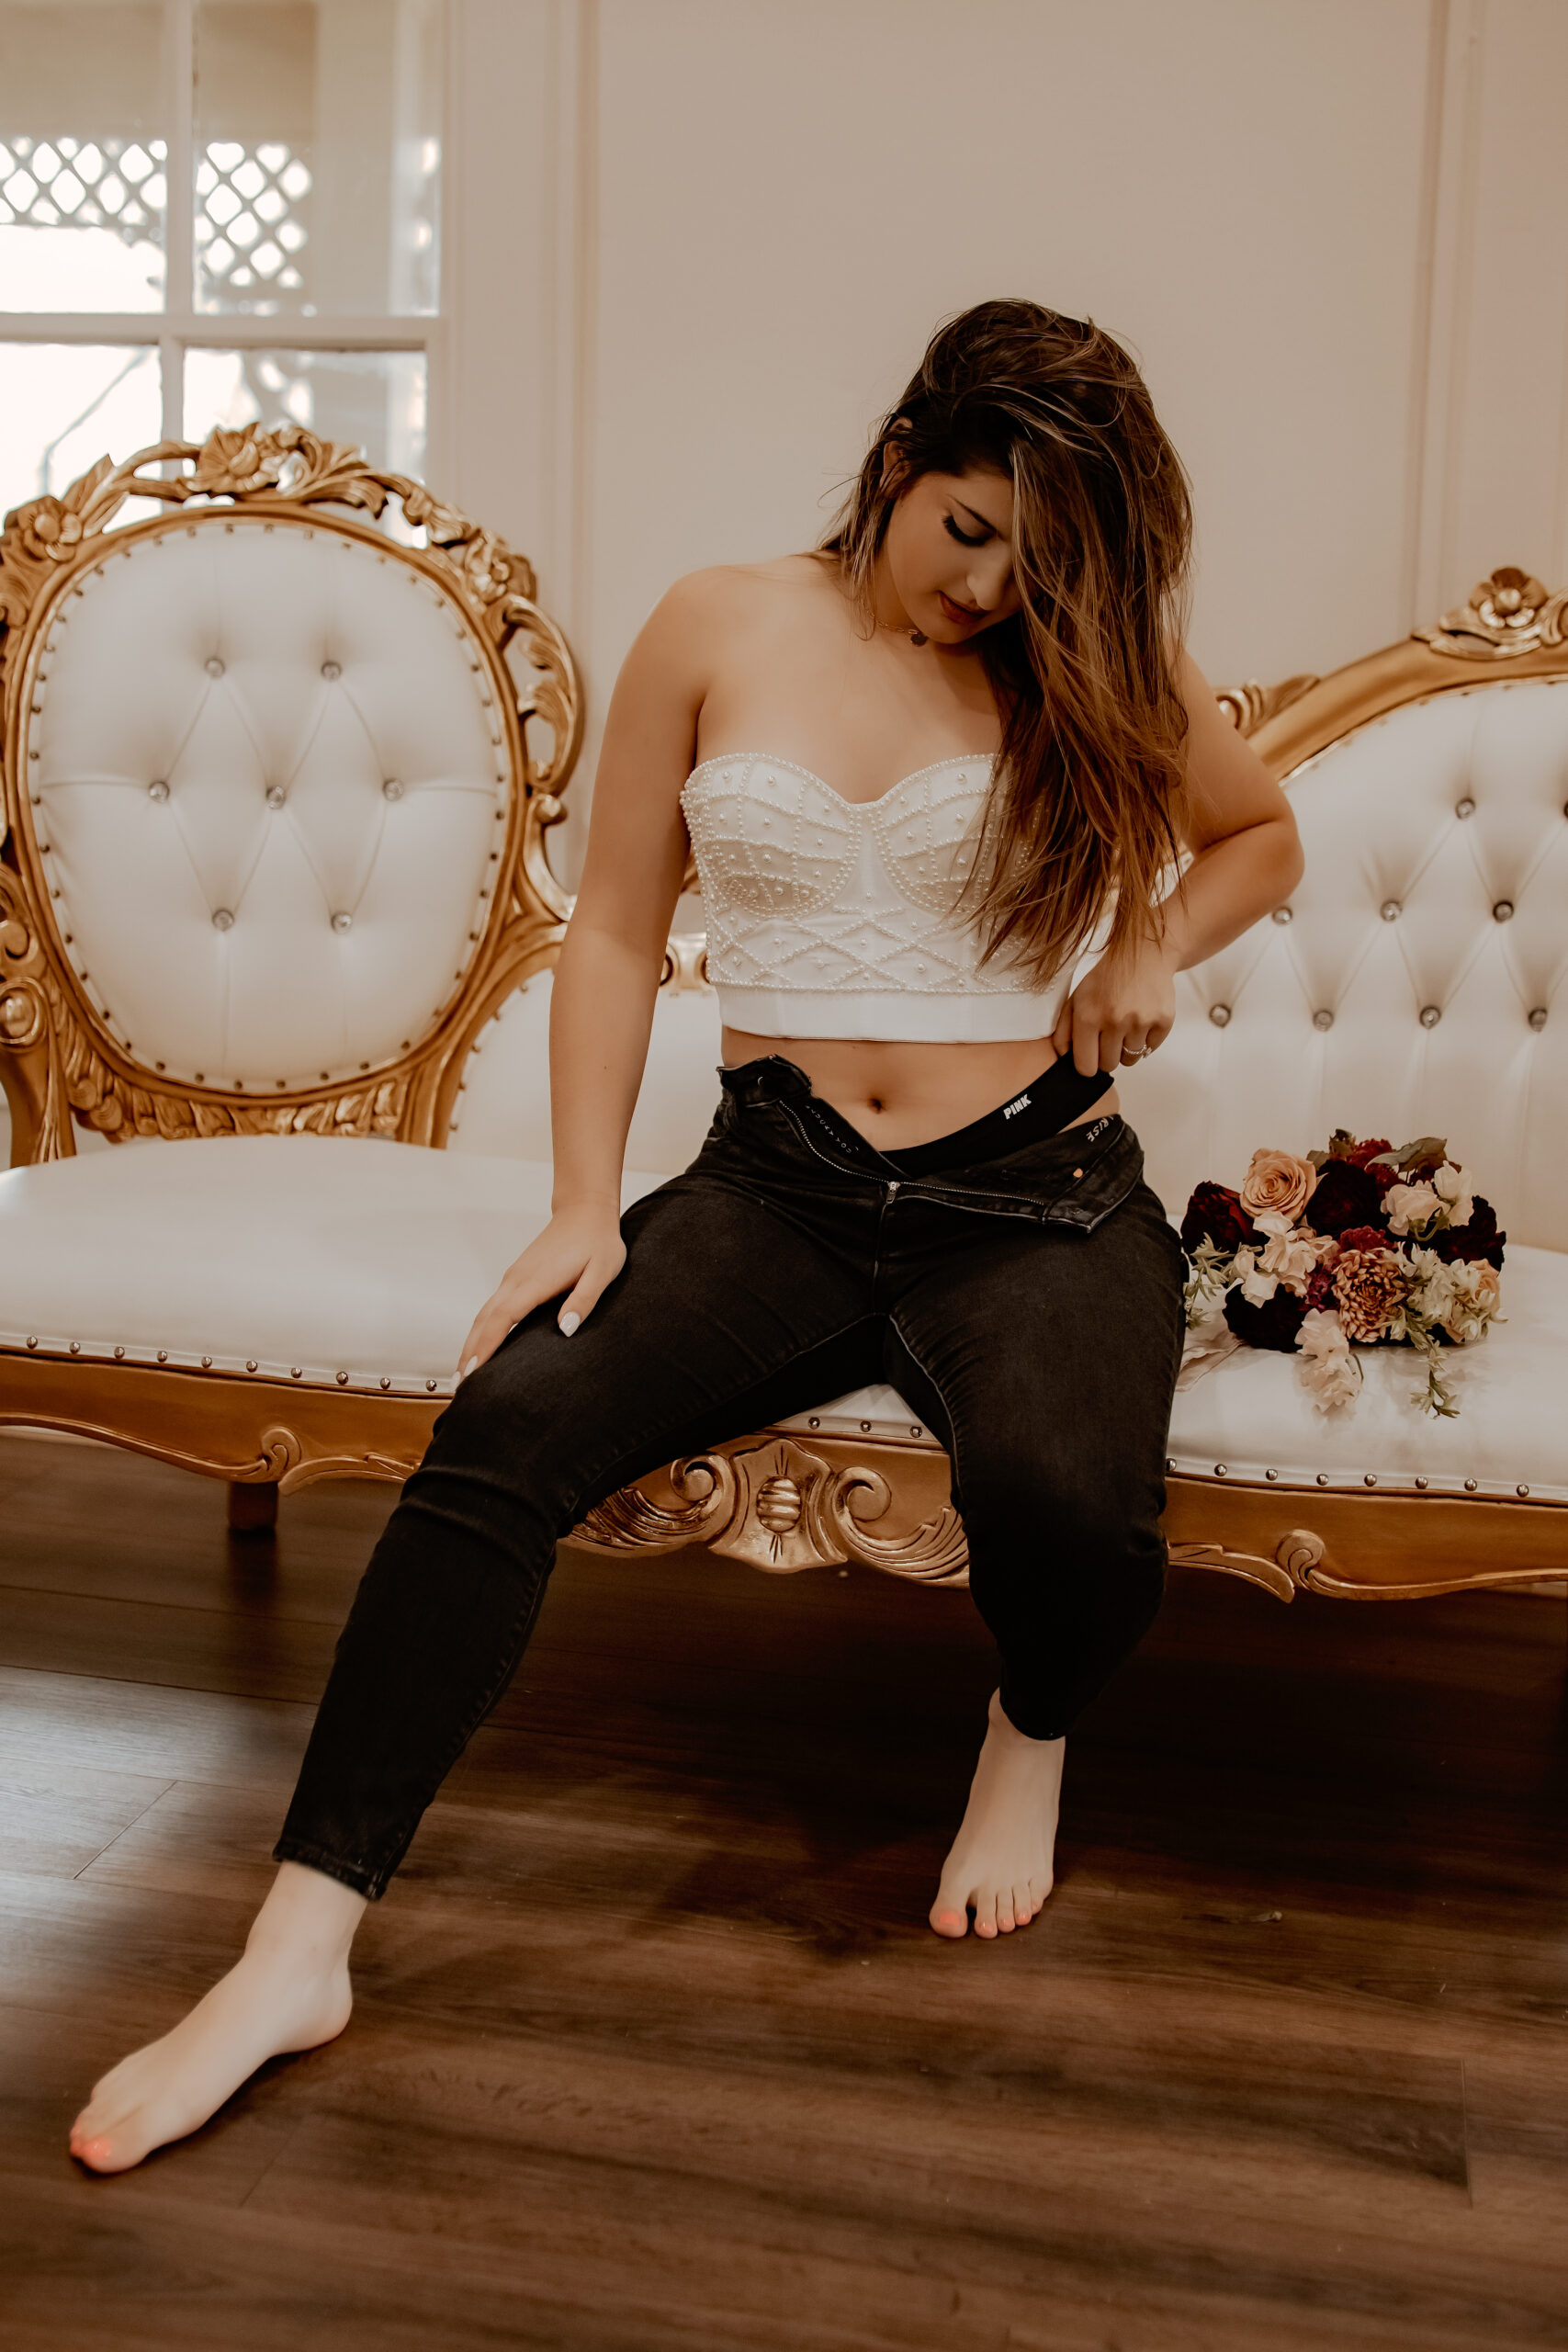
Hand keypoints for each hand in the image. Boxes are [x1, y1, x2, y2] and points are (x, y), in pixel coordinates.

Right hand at [457, 1201, 625, 1378]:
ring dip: (470, 1344)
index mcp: (535, 1281)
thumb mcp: (602, 1271)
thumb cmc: (596, 1242)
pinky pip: (491, 1308)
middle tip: (460, 1386)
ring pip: (483, 1315)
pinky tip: (479, 1346)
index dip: (486, 1347)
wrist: (584, 1212)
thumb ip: (583, 1299)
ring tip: (462, 1374)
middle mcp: (516, 1280)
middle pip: (483, 1321)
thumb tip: (565, 1329)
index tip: (473, 1372)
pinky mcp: (515, 1279)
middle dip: (469, 1353)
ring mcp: (513, 1279)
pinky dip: (479, 1330)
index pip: (502, 1319)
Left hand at [1053, 936, 1177, 1074]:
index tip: (1091, 1057)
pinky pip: (1150, 1049)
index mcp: (1089, 1016)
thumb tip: (1065, 1059)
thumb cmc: (1106, 978)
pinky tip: (1140, 1020)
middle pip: (1109, 1065)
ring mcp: (1141, 1021)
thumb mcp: (1076, 998)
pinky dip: (1145, 1040)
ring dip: (1126, 1049)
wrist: (1141, 953)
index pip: (1086, 1066)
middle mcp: (1115, 1020)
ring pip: (1131, 1059)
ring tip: (1125, 1026)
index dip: (1088, 1065)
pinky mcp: (1163, 1020)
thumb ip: (1065, 1031)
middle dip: (1107, 1056)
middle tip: (1109, 1036)